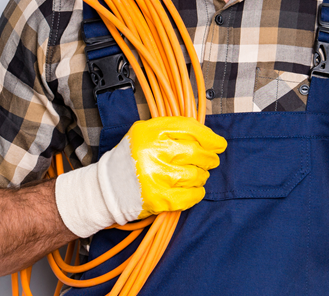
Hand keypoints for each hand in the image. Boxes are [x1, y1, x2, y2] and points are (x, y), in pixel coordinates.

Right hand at [54, 116, 225, 237]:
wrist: (108, 188)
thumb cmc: (130, 159)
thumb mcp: (145, 133)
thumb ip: (172, 130)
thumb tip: (207, 137)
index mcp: (149, 132)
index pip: (189, 129)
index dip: (209, 137)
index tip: (219, 143)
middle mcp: (152, 152)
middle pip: (196, 152)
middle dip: (209, 158)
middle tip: (211, 161)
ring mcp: (156, 177)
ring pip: (196, 175)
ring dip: (202, 176)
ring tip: (196, 175)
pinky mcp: (159, 198)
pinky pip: (190, 196)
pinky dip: (197, 193)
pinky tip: (194, 190)